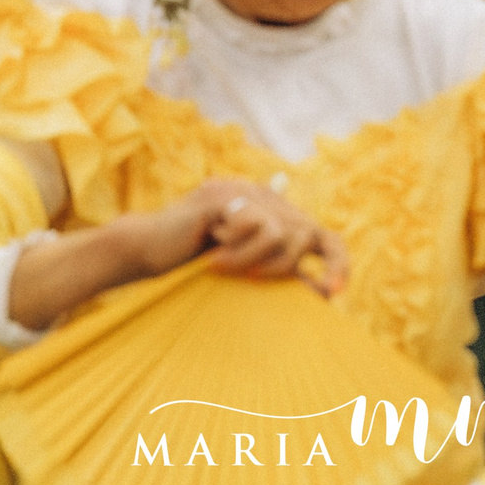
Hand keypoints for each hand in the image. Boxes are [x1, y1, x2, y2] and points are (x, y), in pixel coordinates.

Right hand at [134, 178, 349, 292]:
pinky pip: (256, 227)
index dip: (336, 261)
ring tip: (223, 268)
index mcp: (273, 213)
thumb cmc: (194, 265)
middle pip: (307, 232)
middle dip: (286, 267)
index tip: (334, 294)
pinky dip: (237, 251)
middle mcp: (263, 196)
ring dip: (256, 261)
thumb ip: (281, 272)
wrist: (147, 250)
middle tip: (254, 281)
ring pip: (282, 232)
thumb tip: (323, 293)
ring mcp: (243, 191)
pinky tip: (211, 255)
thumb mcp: (248, 270)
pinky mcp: (224, 196)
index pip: (322, 233)